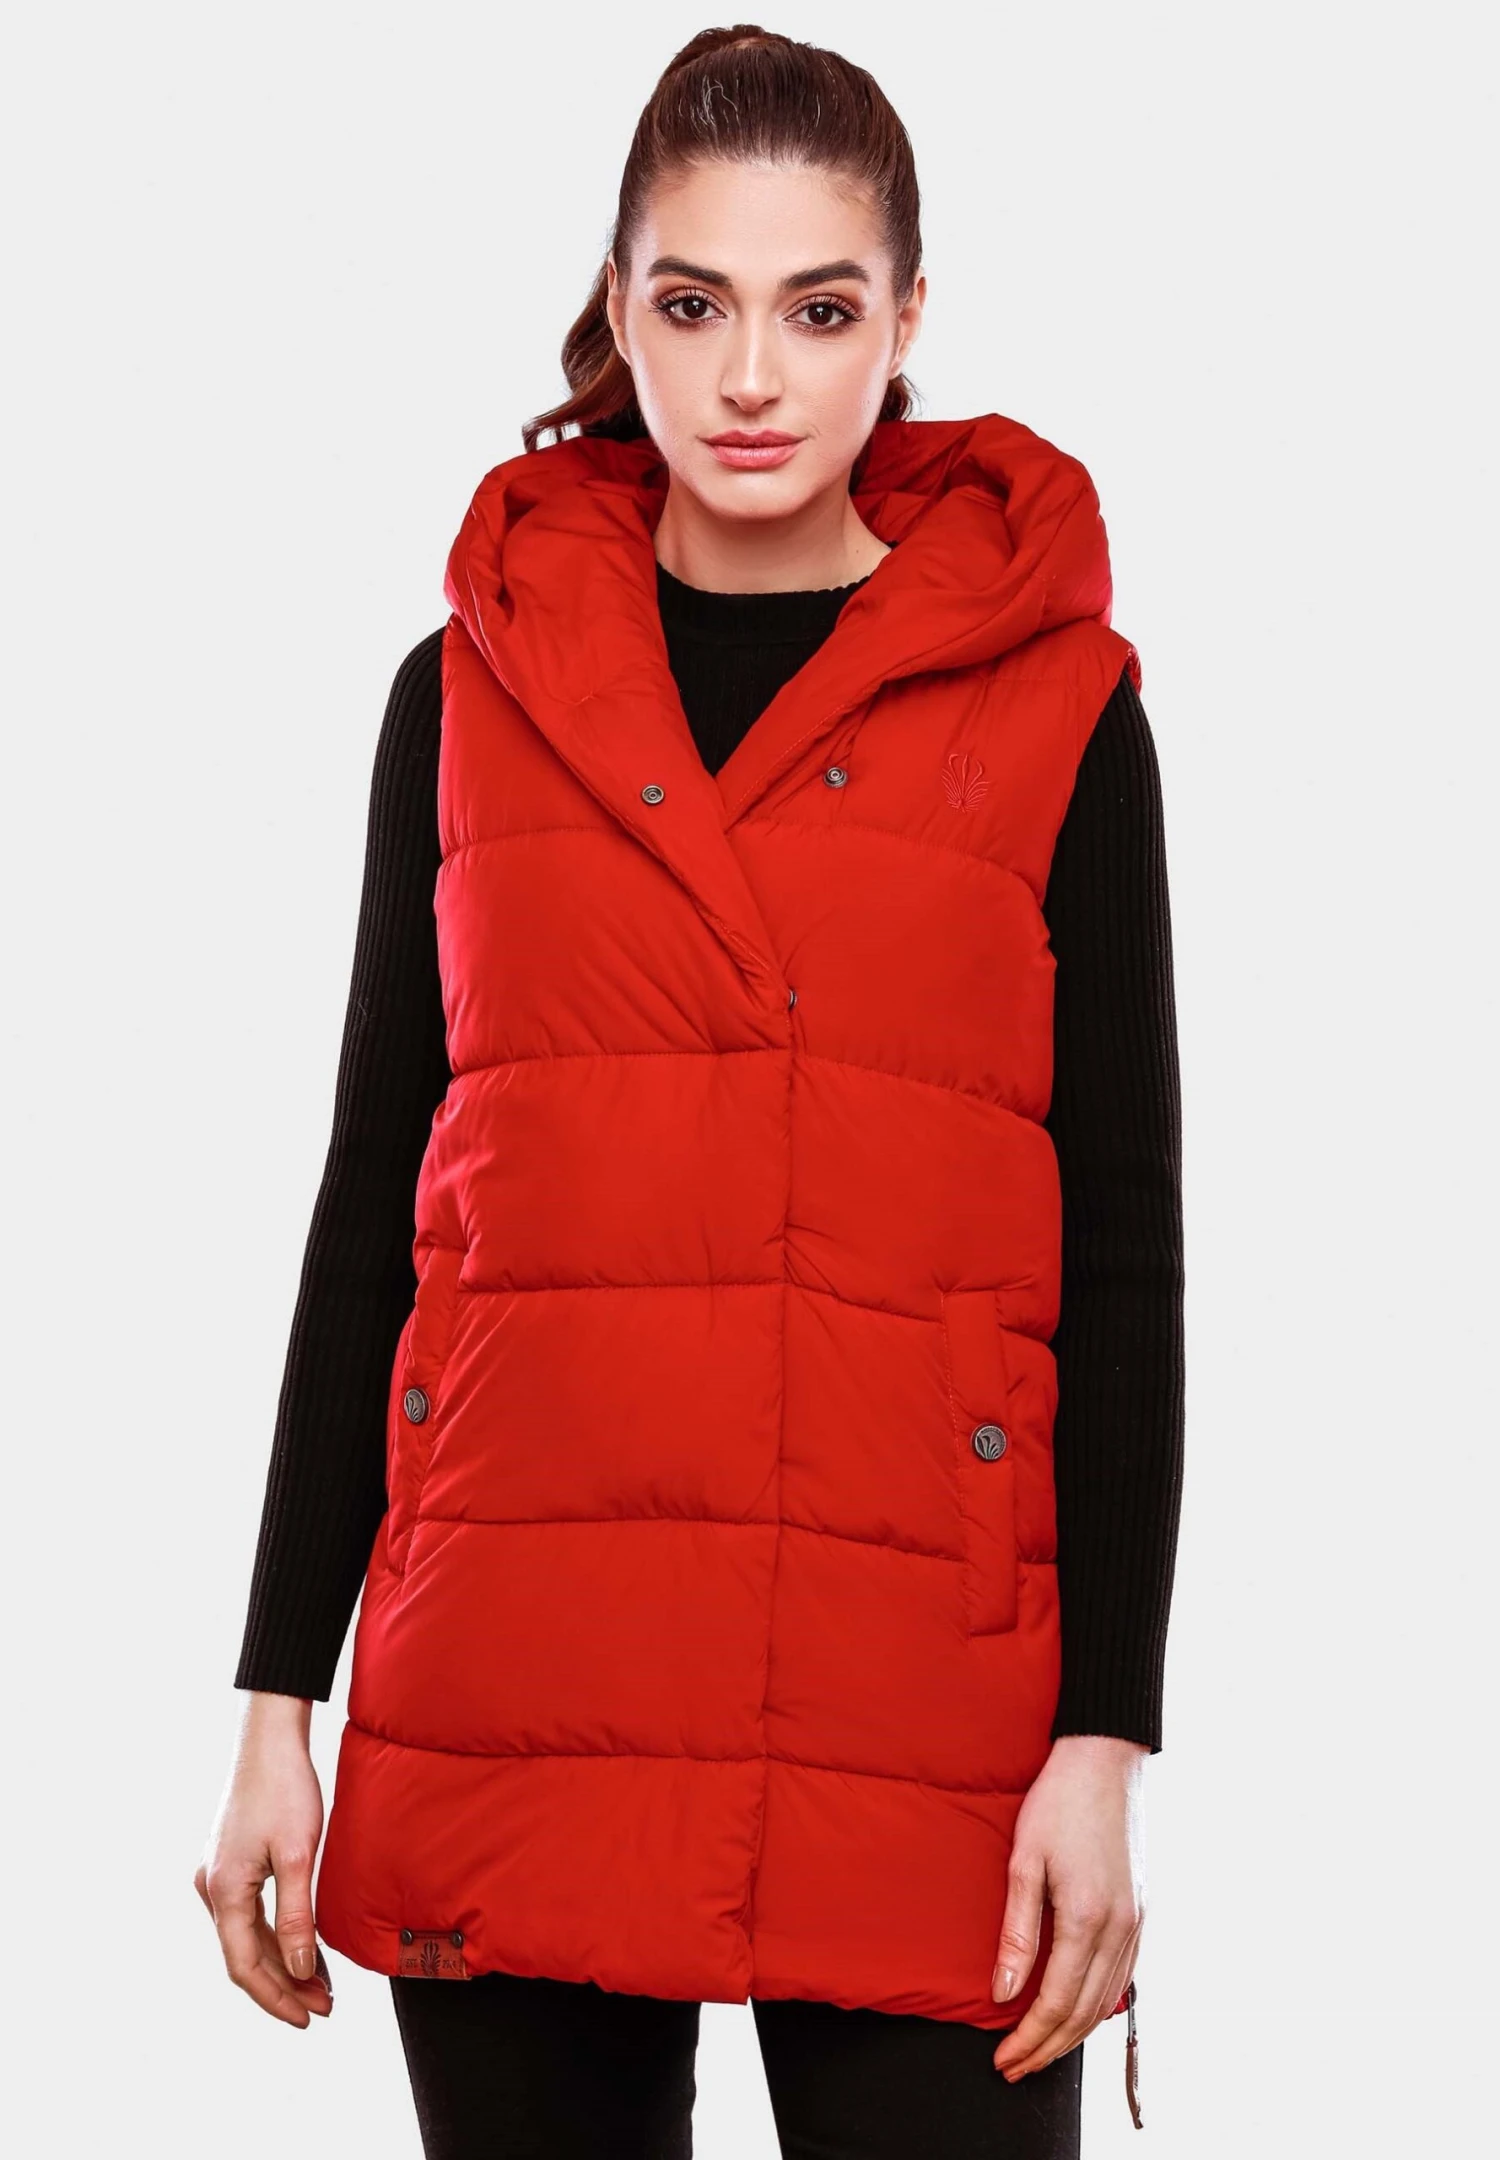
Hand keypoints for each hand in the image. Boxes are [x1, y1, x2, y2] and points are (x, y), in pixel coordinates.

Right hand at [195, 1691, 333, 2026]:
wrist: (270, 1737)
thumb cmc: (285, 1787)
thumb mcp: (298, 1854)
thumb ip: (296, 1915)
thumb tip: (299, 1969)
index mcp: (224, 1891)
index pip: (245, 1967)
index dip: (276, 1999)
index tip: (308, 2019)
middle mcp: (212, 1888)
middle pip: (245, 1956)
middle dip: (285, 1985)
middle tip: (326, 2006)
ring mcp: (218, 1875)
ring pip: (248, 1937)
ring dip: (282, 1961)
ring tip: (322, 1984)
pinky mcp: (231, 1863)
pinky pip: (250, 1914)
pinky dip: (276, 1934)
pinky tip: (304, 1945)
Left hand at [990, 1733, 1146, 2079]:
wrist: (1105, 1760)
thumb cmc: (1057, 1802)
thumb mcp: (1024, 1861)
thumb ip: (1016, 1933)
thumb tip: (1002, 1992)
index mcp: (1087, 1918)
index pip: (1056, 2004)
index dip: (1028, 2039)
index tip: (1002, 2060)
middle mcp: (1119, 1929)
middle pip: (1083, 2014)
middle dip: (1047, 2048)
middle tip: (1014, 2067)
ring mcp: (1136, 1923)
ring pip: (1107, 2003)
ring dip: (1072, 2034)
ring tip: (1039, 2049)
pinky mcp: (1141, 1913)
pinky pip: (1123, 1978)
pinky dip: (1098, 2007)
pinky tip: (1077, 2013)